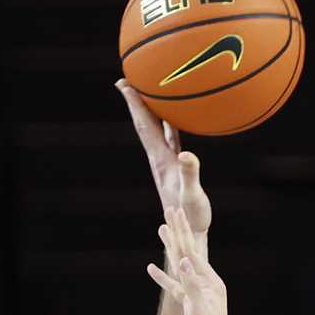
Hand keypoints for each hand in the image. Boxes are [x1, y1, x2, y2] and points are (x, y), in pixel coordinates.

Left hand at [117, 80, 210, 240]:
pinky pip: (171, 139)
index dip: (134, 104)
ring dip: (150, 111)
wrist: (188, 234)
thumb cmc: (190, 217)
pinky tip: (174, 117)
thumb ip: (190, 174)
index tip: (123, 83)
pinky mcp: (177, 168)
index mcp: (161, 160)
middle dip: (136, 101)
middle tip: (128, 80)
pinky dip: (169, 124)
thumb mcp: (191, 195)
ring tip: (148, 92)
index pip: (144, 126)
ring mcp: (167, 163)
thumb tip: (188, 155)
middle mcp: (160, 158)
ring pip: (156, 130)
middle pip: (144, 123)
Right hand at [147, 206, 232, 314]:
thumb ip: (192, 287)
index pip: (191, 251)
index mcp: (209, 283)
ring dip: (170, 248)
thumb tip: (184, 262)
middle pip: (187, 252)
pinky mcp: (189, 305)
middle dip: (177, 231)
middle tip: (170, 210)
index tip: (174, 211)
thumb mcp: (200, 312)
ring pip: (180, 266)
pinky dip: (163, 276)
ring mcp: (197, 294)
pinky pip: (173, 286)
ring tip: (161, 230)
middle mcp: (205, 285)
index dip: (181, 231)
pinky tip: (151, 268)